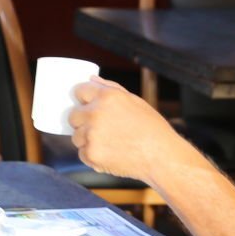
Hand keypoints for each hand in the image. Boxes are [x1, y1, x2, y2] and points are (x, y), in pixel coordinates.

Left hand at [68, 77, 184, 183]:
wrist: (161, 157)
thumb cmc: (152, 128)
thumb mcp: (135, 100)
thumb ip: (110, 88)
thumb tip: (91, 79)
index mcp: (107, 96)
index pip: (79, 91)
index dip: (83, 99)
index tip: (87, 105)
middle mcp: (95, 113)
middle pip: (73, 116)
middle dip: (83, 121)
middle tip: (103, 129)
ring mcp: (91, 135)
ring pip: (76, 136)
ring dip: (88, 140)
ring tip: (110, 143)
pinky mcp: (91, 154)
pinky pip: (82, 153)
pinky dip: (93, 155)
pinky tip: (111, 154)